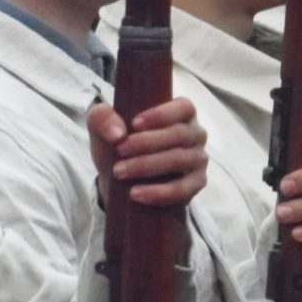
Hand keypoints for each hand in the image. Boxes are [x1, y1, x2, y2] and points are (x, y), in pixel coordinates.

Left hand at [87, 97, 207, 208]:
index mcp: (181, 112)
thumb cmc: (120, 145)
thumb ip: (102, 117)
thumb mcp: (104, 128)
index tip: (134, 123)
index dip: (162, 114)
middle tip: (119, 150)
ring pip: (179, 160)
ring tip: (120, 172)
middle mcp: (195, 134)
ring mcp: (198, 159)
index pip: (183, 107)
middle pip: (179, 134)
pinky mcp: (196, 184)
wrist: (122, 181)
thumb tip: (117, 133)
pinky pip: (182, 189)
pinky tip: (136, 193)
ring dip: (147, 166)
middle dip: (146, 143)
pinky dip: (158, 192)